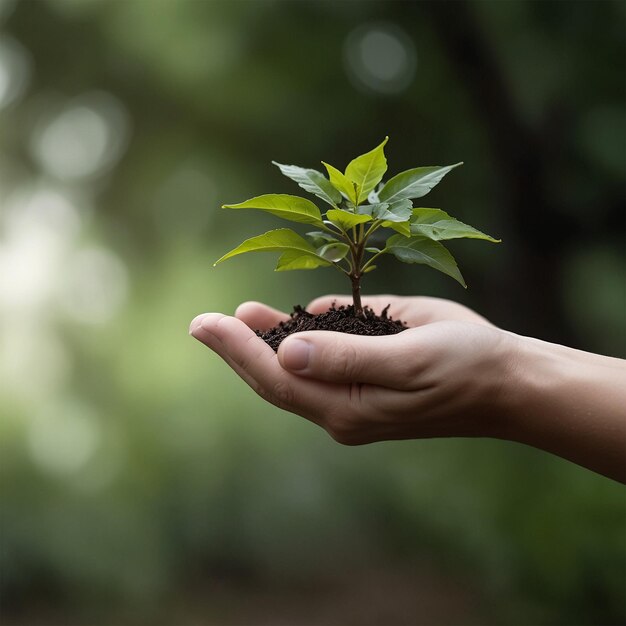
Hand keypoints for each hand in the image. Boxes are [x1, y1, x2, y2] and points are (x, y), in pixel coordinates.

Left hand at [189, 295, 514, 443]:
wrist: (502, 380)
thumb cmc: (462, 367)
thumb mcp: (408, 358)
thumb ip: (348, 358)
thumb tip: (286, 351)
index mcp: (346, 407)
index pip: (276, 379)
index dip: (238, 351)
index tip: (206, 324)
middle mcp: (341, 405)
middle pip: (276, 378)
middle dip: (239, 348)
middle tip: (204, 323)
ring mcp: (352, 393)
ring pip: (296, 368)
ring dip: (265, 341)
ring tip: (238, 316)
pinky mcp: (366, 375)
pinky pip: (324, 357)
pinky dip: (301, 337)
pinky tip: (288, 320)